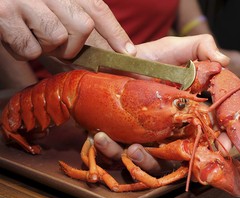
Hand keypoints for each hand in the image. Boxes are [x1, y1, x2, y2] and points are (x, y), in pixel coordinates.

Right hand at [0, 0, 135, 59]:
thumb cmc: (24, 3)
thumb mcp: (53, 5)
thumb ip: (75, 19)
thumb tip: (104, 50)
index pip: (97, 9)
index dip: (116, 33)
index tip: (129, 53)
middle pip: (83, 26)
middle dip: (74, 46)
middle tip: (58, 46)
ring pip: (57, 38)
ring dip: (46, 47)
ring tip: (31, 34)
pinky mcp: (3, 13)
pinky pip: (30, 49)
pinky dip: (25, 51)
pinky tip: (14, 37)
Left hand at [93, 34, 232, 174]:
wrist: (116, 60)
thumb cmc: (149, 56)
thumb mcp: (174, 48)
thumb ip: (201, 47)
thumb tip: (224, 61)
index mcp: (186, 112)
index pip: (207, 130)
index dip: (218, 140)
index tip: (223, 146)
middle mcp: (169, 129)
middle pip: (180, 154)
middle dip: (177, 160)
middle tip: (175, 157)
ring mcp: (146, 136)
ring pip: (151, 161)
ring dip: (142, 159)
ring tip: (132, 149)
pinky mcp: (123, 138)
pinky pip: (118, 153)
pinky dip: (111, 149)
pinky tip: (102, 136)